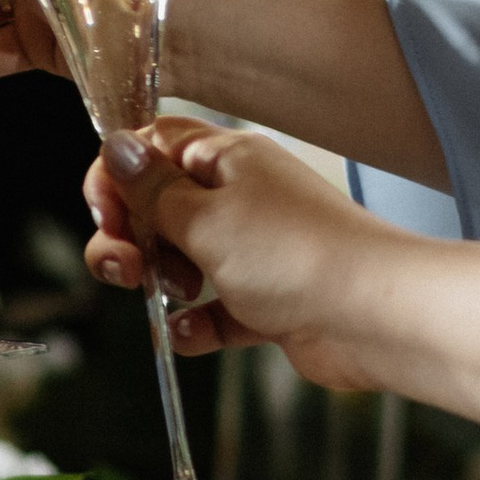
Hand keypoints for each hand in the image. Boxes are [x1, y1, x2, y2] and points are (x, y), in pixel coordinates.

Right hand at [84, 117, 394, 392]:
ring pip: (185, 262)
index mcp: (229, 160)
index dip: (118, 177)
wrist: (373, 315)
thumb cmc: (294, 254)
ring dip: (164, 284)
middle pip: (161, 209)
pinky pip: (216, 310)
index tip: (106, 213)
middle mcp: (244, 199)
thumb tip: (116, 145)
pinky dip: (198, 325)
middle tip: (130, 267)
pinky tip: (191, 334)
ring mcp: (258, 251)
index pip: (156, 147)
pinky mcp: (269, 301)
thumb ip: (152, 189)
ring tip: (180, 296)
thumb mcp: (204, 216)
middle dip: (131, 239)